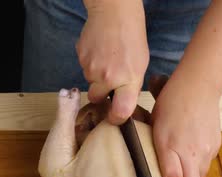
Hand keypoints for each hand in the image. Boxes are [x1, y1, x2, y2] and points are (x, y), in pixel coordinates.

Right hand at [77, 0, 148, 123]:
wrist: (114, 12)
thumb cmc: (132, 38)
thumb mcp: (140, 66)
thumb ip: (130, 87)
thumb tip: (120, 103)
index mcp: (129, 80)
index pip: (120, 112)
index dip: (116, 119)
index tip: (115, 118)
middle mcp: (108, 78)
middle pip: (97, 98)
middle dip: (100, 93)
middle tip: (109, 80)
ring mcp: (92, 68)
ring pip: (90, 82)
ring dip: (96, 75)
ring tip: (107, 58)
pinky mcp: (81, 58)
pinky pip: (84, 68)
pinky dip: (90, 63)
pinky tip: (99, 51)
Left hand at [151, 77, 221, 176]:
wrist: (199, 85)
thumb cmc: (170, 100)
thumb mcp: (153, 121)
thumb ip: (147, 140)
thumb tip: (134, 147)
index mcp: (169, 145)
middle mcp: (188, 151)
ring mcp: (204, 149)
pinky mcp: (213, 145)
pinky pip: (204, 164)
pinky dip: (197, 172)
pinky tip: (193, 175)